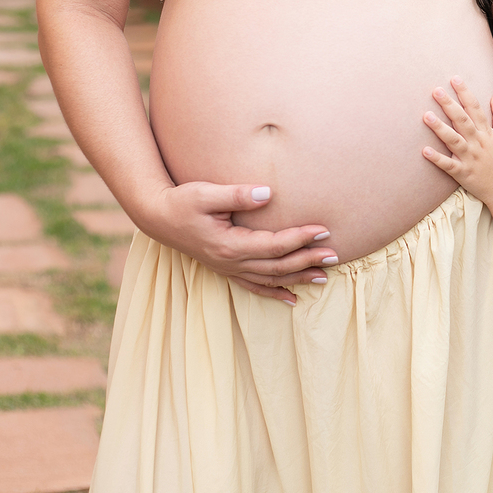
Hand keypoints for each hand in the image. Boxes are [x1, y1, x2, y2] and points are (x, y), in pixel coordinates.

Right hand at [138, 181, 337, 304]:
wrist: (156, 217)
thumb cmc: (181, 201)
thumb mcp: (206, 193)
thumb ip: (237, 195)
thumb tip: (267, 193)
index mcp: (230, 245)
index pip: (275, 245)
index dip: (301, 238)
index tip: (324, 230)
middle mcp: (231, 262)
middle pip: (278, 266)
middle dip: (308, 260)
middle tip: (335, 255)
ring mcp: (228, 269)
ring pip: (270, 279)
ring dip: (298, 278)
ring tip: (325, 277)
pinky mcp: (226, 269)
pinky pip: (254, 287)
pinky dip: (275, 293)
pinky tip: (293, 299)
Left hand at [422, 77, 492, 203]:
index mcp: (486, 132)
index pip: (475, 108)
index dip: (465, 93)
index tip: (454, 78)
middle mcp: (478, 143)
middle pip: (462, 121)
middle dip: (449, 105)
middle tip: (436, 90)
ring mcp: (470, 158)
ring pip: (454, 140)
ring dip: (440, 128)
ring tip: (426, 116)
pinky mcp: (463, 173)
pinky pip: (449, 165)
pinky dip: (437, 159)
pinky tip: (425, 151)